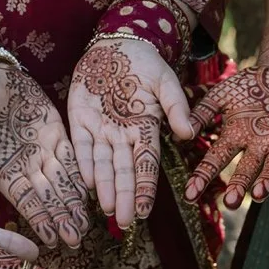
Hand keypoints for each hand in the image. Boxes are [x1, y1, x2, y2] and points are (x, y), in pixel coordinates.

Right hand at [0, 62, 89, 249]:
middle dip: (61, 218)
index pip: (23, 198)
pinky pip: (72, 158)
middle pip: (48, 196)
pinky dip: (83, 175)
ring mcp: (42, 150)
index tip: (50, 239)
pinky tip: (94, 192)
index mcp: (2, 167)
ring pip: (63, 182)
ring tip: (87, 225)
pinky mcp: (56, 133)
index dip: (37, 218)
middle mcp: (25, 164)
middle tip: (77, 240)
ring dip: (75, 202)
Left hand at [68, 39, 194, 228]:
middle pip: (124, 172)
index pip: (147, 164)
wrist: (117, 46)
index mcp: (146, 129)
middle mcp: (123, 136)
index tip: (144, 209)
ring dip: (105, 188)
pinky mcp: (80, 121)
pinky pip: (81, 148)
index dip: (145, 187)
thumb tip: (188, 133)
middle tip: (125, 222)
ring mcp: (101, 130)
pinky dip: (83, 166)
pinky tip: (86, 185)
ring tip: (106, 211)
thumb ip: (176, 107)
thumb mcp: (166, 82)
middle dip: (124, 198)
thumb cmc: (146, 64)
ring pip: (103, 165)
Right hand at [185, 66, 268, 207]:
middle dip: (239, 185)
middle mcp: (256, 145)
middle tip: (231, 203)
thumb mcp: (221, 95)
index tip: (190, 195)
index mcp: (235, 137)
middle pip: (247, 169)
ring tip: (259, 195)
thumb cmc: (248, 87)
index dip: (203, 177)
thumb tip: (180, 133)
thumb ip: (202, 111)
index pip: (216, 159)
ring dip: (267, 182)